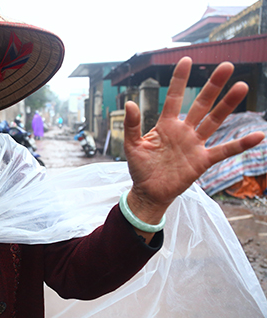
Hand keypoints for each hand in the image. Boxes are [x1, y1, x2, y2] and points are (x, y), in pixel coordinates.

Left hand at [123, 57, 263, 227]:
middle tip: (226, 66)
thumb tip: (129, 103)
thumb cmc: (140, 168)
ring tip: (242, 87)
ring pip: (214, 121)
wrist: (149, 191)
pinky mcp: (202, 161)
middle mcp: (183, 131)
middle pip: (201, 104)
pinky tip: (257, 135)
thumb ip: (132, 125)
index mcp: (165, 125)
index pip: (174, 98)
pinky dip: (240, 144)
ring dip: (228, 105)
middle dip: (213, 86)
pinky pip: (224, 150)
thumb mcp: (132, 146)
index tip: (187, 59)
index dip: (179, 80)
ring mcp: (195, 144)